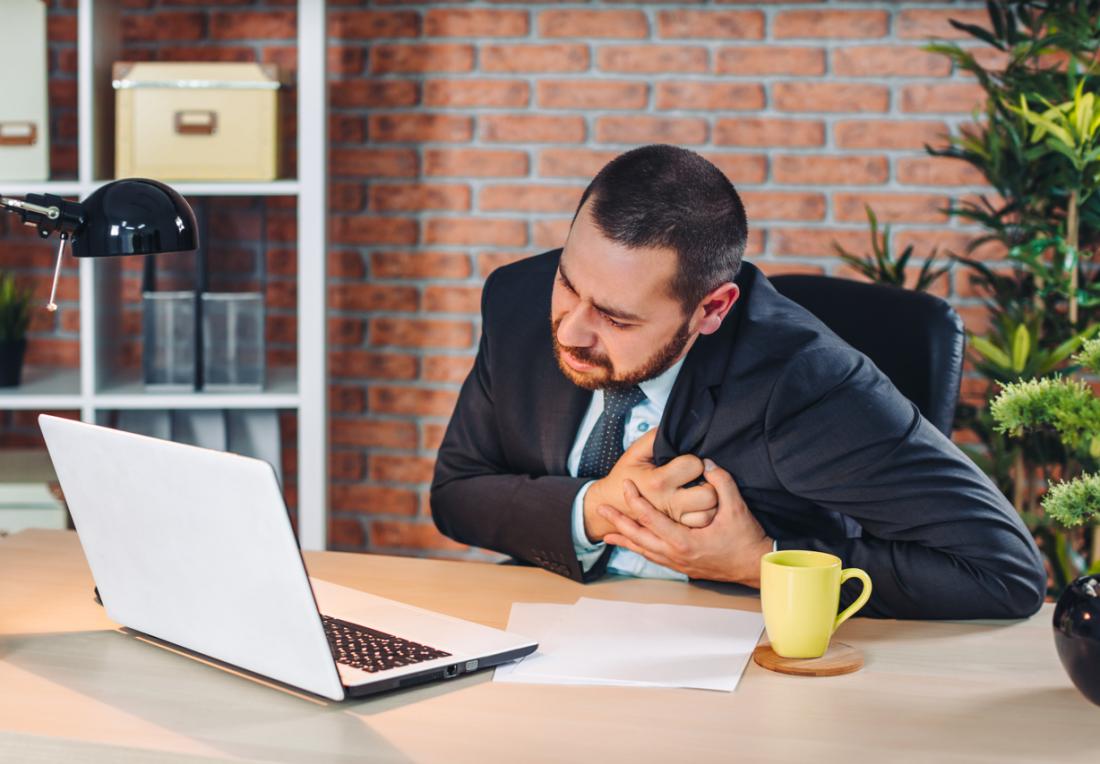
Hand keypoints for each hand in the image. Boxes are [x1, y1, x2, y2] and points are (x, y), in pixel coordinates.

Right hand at [582, 429, 717, 541]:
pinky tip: (697, 505)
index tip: (687, 463)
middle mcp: (668, 504)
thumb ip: (656, 438)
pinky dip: (705, 514)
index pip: (694, 466)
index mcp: (658, 482)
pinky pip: (702, 524)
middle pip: (708, 494)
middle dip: (708, 482)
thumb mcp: (635, 452)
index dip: (694, 461)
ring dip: (710, 501)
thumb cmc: (626, 474)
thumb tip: (678, 428)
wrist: (610, 504)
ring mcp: (674, 521)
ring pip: (709, 512)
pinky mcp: (676, 531)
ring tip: (699, 491)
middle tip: (699, 478)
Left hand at [598, 459, 772, 585]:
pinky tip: (633, 545)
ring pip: (644, 550)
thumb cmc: (746, 539)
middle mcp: (676, 555)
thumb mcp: (736, 508)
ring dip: (625, 539)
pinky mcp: (683, 567)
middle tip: (601, 509)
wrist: (756, 567)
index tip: (625, 486)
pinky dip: (640, 550)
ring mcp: (678, 563)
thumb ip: (721, 482)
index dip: (636, 501)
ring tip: (606, 532)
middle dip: (618, 522)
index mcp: (684, 542)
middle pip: (639, 538)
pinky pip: (654, 558)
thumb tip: (706, 462)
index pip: (651, 519)